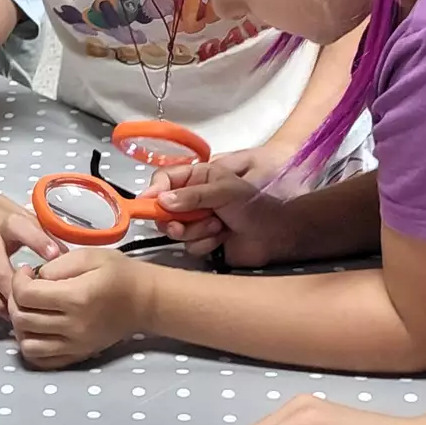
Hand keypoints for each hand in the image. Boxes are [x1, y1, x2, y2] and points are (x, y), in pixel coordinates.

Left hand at [7, 240, 143, 367]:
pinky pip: (41, 360)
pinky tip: (37, 329)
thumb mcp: (90, 255)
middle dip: (14, 300)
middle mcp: (73, 326)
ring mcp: (75, 345)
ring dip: (20, 325)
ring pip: (27, 343)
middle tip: (25, 289)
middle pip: (22, 319)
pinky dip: (31, 346)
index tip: (27, 271)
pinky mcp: (77, 355)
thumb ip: (57, 264)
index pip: (26, 295)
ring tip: (29, 310)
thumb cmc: (119, 273)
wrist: (144, 301)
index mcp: (76, 297)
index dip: (18, 280)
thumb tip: (34, 278)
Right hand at [149, 146, 297, 267]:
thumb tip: (162, 201)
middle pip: (163, 209)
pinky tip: (222, 238)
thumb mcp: (225, 190)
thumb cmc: (255, 204)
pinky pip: (189, 247)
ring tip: (218, 226)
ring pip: (175, 231)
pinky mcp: (203, 242)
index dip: (154, 191)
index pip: (164, 180)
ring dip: (196, 231)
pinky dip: (206, 244)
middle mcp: (193, 199)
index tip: (148, 202)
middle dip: (173, 219)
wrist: (277, 234)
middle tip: (180, 225)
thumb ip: (193, 195)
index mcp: (198, 178)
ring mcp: (197, 221)